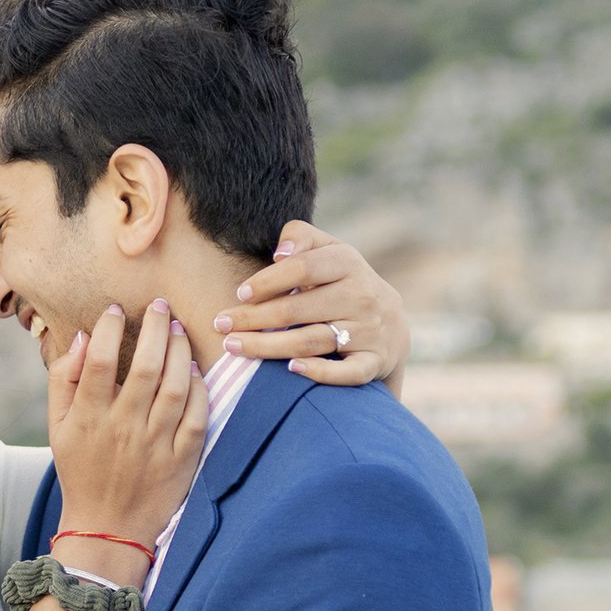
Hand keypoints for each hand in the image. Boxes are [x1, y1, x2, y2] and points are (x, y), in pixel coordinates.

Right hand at [47, 298, 206, 575]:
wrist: (107, 527)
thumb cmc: (81, 470)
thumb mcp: (57, 427)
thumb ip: (63, 379)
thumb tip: (81, 336)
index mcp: (89, 419)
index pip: (99, 362)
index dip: (108, 329)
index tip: (116, 310)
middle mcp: (123, 429)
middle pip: (144, 366)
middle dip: (155, 327)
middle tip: (161, 306)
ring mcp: (156, 444)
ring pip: (175, 386)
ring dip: (179, 350)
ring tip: (179, 328)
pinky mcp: (182, 459)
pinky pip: (197, 415)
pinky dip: (199, 387)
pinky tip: (194, 368)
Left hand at [214, 223, 409, 390]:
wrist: (390, 324)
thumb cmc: (342, 282)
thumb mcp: (328, 251)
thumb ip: (301, 237)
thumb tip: (280, 251)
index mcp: (348, 262)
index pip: (303, 268)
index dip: (268, 281)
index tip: (240, 294)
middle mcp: (362, 295)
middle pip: (298, 309)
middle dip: (254, 319)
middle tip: (220, 325)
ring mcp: (369, 331)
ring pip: (312, 341)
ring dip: (268, 346)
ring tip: (234, 347)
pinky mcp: (374, 362)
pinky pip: (348, 372)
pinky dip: (321, 372)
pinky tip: (291, 369)